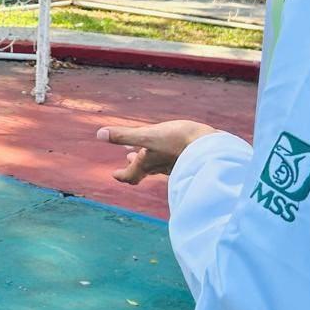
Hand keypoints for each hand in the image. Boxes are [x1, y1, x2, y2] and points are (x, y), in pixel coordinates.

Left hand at [95, 120, 220, 183]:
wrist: (210, 147)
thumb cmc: (177, 141)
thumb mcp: (148, 135)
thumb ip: (124, 135)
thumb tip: (99, 134)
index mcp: (147, 164)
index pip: (130, 175)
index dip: (122, 175)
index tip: (115, 175)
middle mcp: (159, 167)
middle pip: (143, 171)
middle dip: (134, 167)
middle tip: (128, 161)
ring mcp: (174, 165)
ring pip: (157, 165)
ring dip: (148, 159)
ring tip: (143, 152)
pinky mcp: (186, 159)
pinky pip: (170, 160)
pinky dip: (162, 155)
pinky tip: (167, 148)